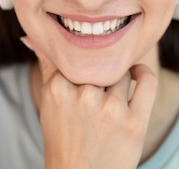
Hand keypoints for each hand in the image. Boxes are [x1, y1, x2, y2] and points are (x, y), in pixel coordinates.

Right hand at [21, 36, 157, 168]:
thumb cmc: (65, 141)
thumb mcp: (48, 105)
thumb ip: (46, 67)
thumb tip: (32, 37)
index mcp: (57, 89)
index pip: (74, 55)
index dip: (81, 62)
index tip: (82, 71)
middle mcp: (83, 96)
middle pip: (99, 63)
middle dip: (98, 74)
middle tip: (95, 94)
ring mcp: (110, 109)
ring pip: (121, 71)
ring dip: (119, 78)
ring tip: (111, 99)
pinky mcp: (134, 122)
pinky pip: (147, 81)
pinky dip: (144, 74)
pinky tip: (138, 76)